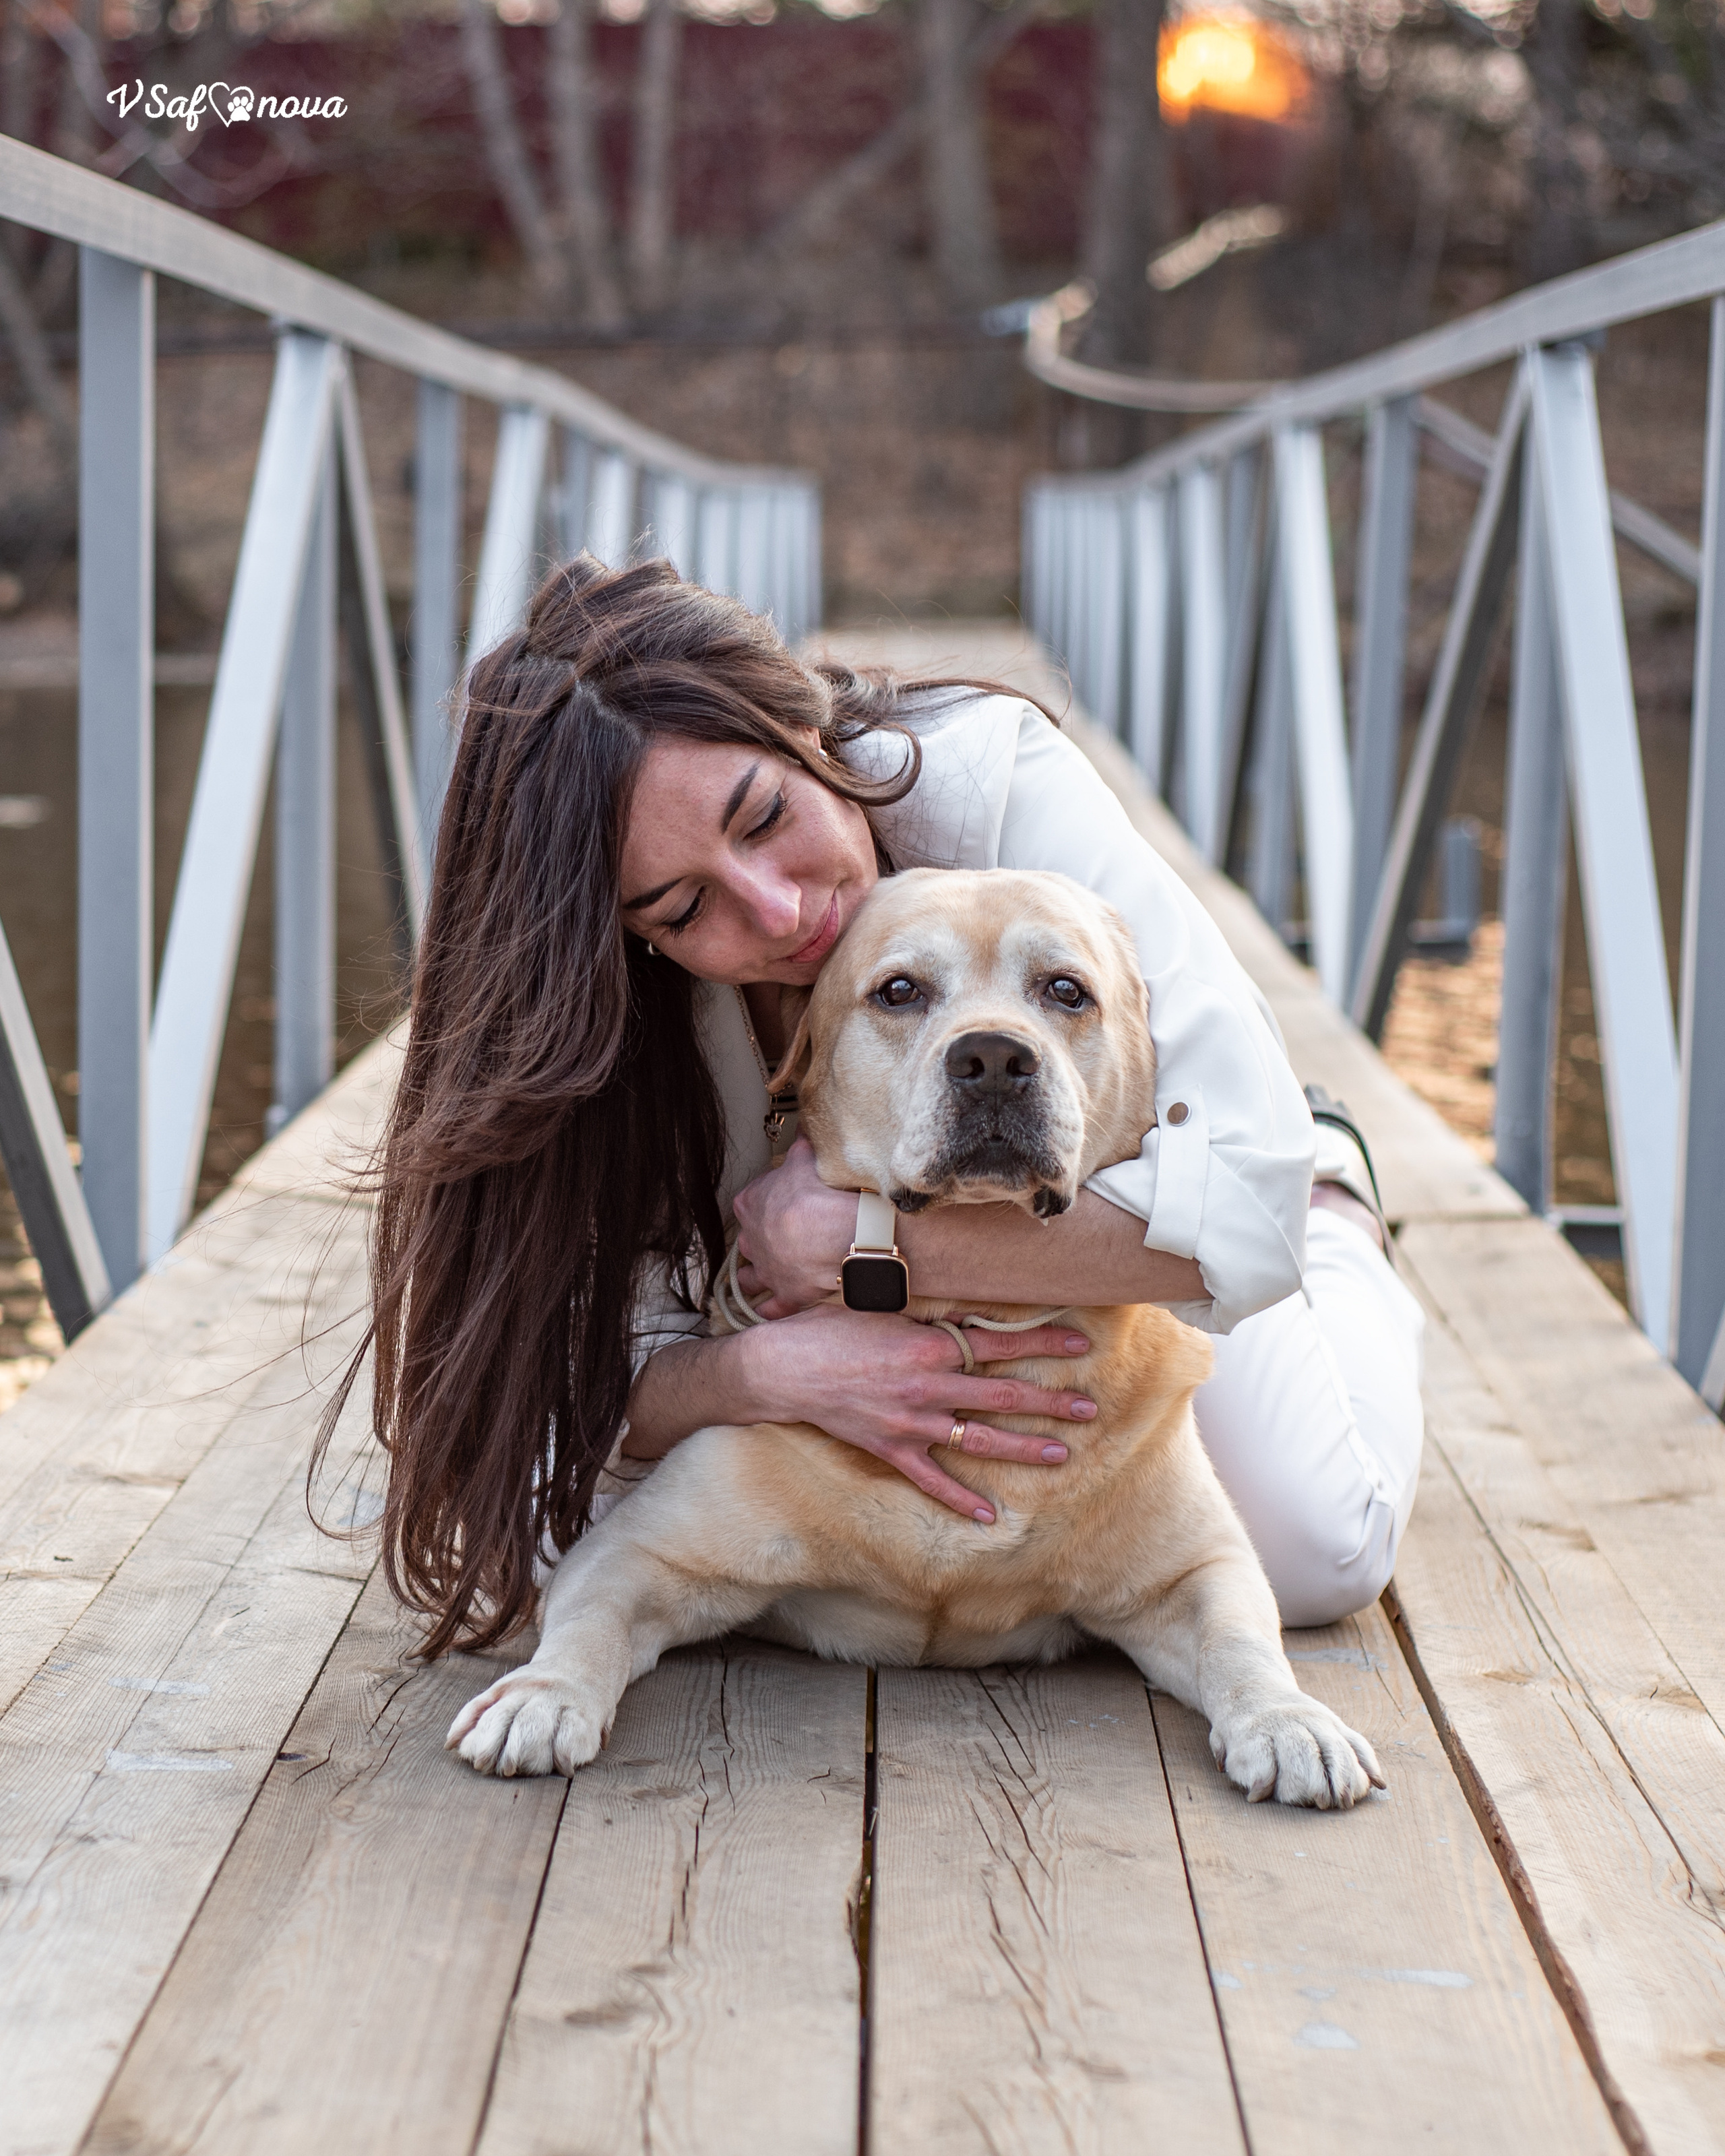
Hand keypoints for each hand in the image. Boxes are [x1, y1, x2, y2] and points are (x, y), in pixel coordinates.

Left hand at [732, 1137, 855, 1316]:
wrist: (842, 1231)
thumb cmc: (822, 1191)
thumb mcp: (807, 1158)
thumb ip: (802, 1148)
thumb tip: (803, 1132)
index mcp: (751, 1204)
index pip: (750, 1201)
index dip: (765, 1201)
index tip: (779, 1202)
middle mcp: (752, 1239)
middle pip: (748, 1239)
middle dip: (758, 1239)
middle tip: (775, 1238)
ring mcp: (768, 1269)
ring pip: (749, 1277)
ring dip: (751, 1277)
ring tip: (753, 1279)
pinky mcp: (787, 1294)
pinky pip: (773, 1307)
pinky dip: (770, 1310)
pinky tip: (768, 1310)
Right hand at [736, 1304, 1096, 1521]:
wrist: (781, 1367)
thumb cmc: (829, 1328)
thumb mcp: (883, 1307)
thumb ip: (931, 1313)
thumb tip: (973, 1307)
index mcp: (928, 1346)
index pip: (1000, 1342)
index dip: (1043, 1341)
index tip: (1080, 1342)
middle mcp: (927, 1386)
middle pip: (1002, 1395)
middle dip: (1049, 1402)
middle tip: (1089, 1409)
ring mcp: (910, 1422)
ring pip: (979, 1440)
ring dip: (1022, 1448)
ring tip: (1060, 1455)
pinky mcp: (890, 1448)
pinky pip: (931, 1480)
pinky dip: (959, 1499)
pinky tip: (988, 1516)